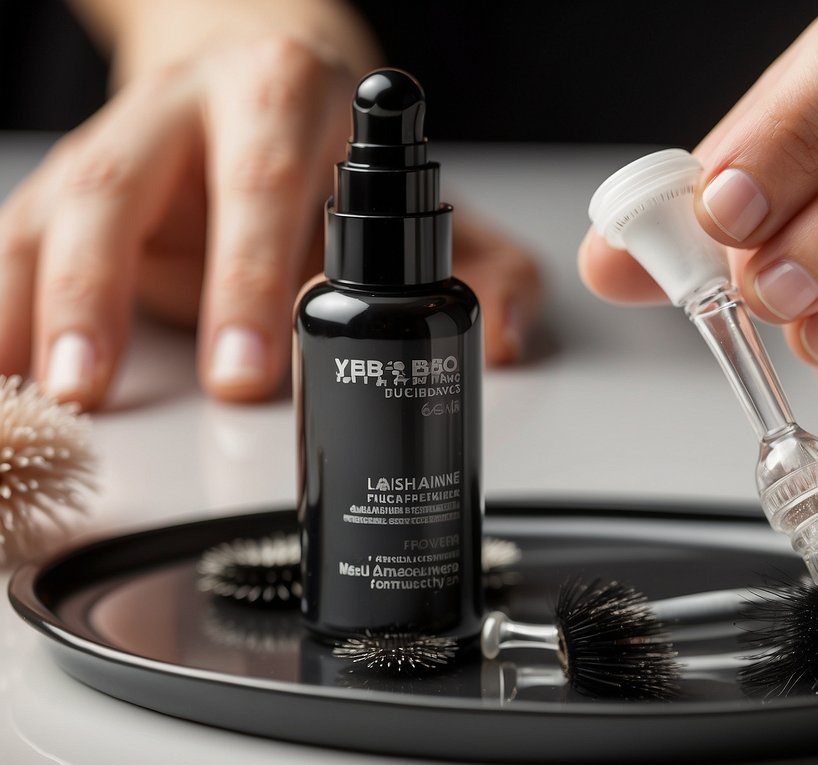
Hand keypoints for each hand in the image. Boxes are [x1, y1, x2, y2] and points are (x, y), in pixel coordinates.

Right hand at [0, 1, 539, 409]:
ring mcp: (110, 144)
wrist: (248, 60)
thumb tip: (509, 340)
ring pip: (54, 211)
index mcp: (278, 98)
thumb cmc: (327, 141)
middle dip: (108, 293)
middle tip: (102, 389)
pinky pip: (16, 240)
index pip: (262, 188)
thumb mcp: (418, 189)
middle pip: (127, 190)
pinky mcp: (61, 186)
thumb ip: (478, 260)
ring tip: (31, 393)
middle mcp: (181, 110)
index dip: (247, 280)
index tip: (242, 376)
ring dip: (30, 304)